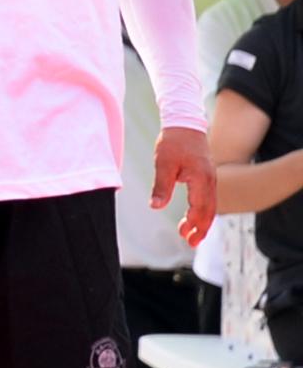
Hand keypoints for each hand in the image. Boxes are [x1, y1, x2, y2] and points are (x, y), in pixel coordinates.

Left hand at [158, 124, 218, 245]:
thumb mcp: (163, 164)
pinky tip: (190, 216)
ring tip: (187, 234)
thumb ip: (161, 186)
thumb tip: (155, 207)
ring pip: (210, 205)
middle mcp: (210, 181)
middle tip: (190, 243)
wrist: (184, 124)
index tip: (186, 238)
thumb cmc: (173, 143)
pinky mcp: (207, 176)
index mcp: (202, 179)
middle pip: (209, 211)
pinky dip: (201, 210)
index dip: (195, 225)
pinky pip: (207, 198)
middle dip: (201, 228)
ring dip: (200, 221)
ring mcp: (211, 179)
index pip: (201, 208)